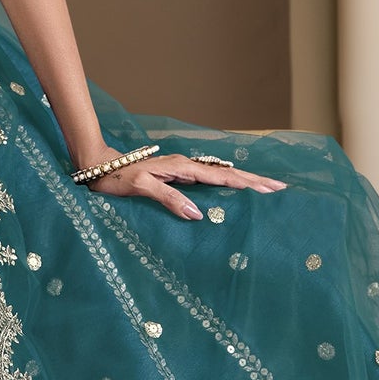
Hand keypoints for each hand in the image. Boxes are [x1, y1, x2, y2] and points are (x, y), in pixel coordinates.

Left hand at [84, 151, 286, 220]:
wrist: (97, 167)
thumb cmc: (115, 178)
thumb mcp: (140, 187)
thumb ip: (167, 199)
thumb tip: (197, 213)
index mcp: (181, 168)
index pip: (221, 177)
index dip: (247, 184)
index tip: (271, 189)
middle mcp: (185, 166)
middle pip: (227, 174)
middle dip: (254, 181)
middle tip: (281, 189)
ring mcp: (182, 171)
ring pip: (220, 176)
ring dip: (243, 182)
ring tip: (266, 189)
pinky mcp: (176, 178)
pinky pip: (208, 181)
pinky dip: (225, 185)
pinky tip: (233, 192)